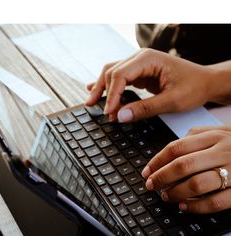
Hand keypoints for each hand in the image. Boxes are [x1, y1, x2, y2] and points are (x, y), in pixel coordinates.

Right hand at [85, 48, 216, 121]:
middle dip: (103, 91)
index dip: (112, 95)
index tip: (109, 113)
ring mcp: (139, 64)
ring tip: (92, 101)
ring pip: (112, 73)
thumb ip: (145, 109)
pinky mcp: (140, 73)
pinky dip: (109, 86)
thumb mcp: (172, 101)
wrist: (206, 82)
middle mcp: (140, 58)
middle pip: (111, 71)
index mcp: (148, 59)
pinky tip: (96, 90)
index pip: (120, 74)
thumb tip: (121, 116)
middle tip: (98, 110)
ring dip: (102, 88)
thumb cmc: (194, 87)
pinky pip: (120, 78)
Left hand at [142, 125, 230, 213]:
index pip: (175, 148)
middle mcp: (221, 151)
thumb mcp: (219, 130)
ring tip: (166, 196)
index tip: (146, 171)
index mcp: (212, 136)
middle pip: (182, 165)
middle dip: (161, 177)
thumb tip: (172, 148)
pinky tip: (185, 207)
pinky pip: (217, 201)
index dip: (157, 161)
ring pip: (197, 184)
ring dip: (176, 192)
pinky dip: (197, 206)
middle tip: (150, 185)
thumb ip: (196, 135)